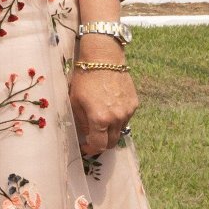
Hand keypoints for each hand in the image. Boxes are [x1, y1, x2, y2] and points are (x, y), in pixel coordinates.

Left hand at [70, 40, 137, 156]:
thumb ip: (81, 121)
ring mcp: (128, 111)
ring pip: (119, 130)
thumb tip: (86, 134)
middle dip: (101, 144)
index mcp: (100, 118)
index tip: (85, 148)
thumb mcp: (75, 100)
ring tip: (100, 121)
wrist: (103, 58)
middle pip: (112, 142)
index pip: (98, 145)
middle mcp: (117, 118)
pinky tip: (109, 108)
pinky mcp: (134, 104)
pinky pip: (126, 118)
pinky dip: (117, 119)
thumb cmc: (84, 78)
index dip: (90, 150)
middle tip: (93, 140)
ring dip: (110, 130)